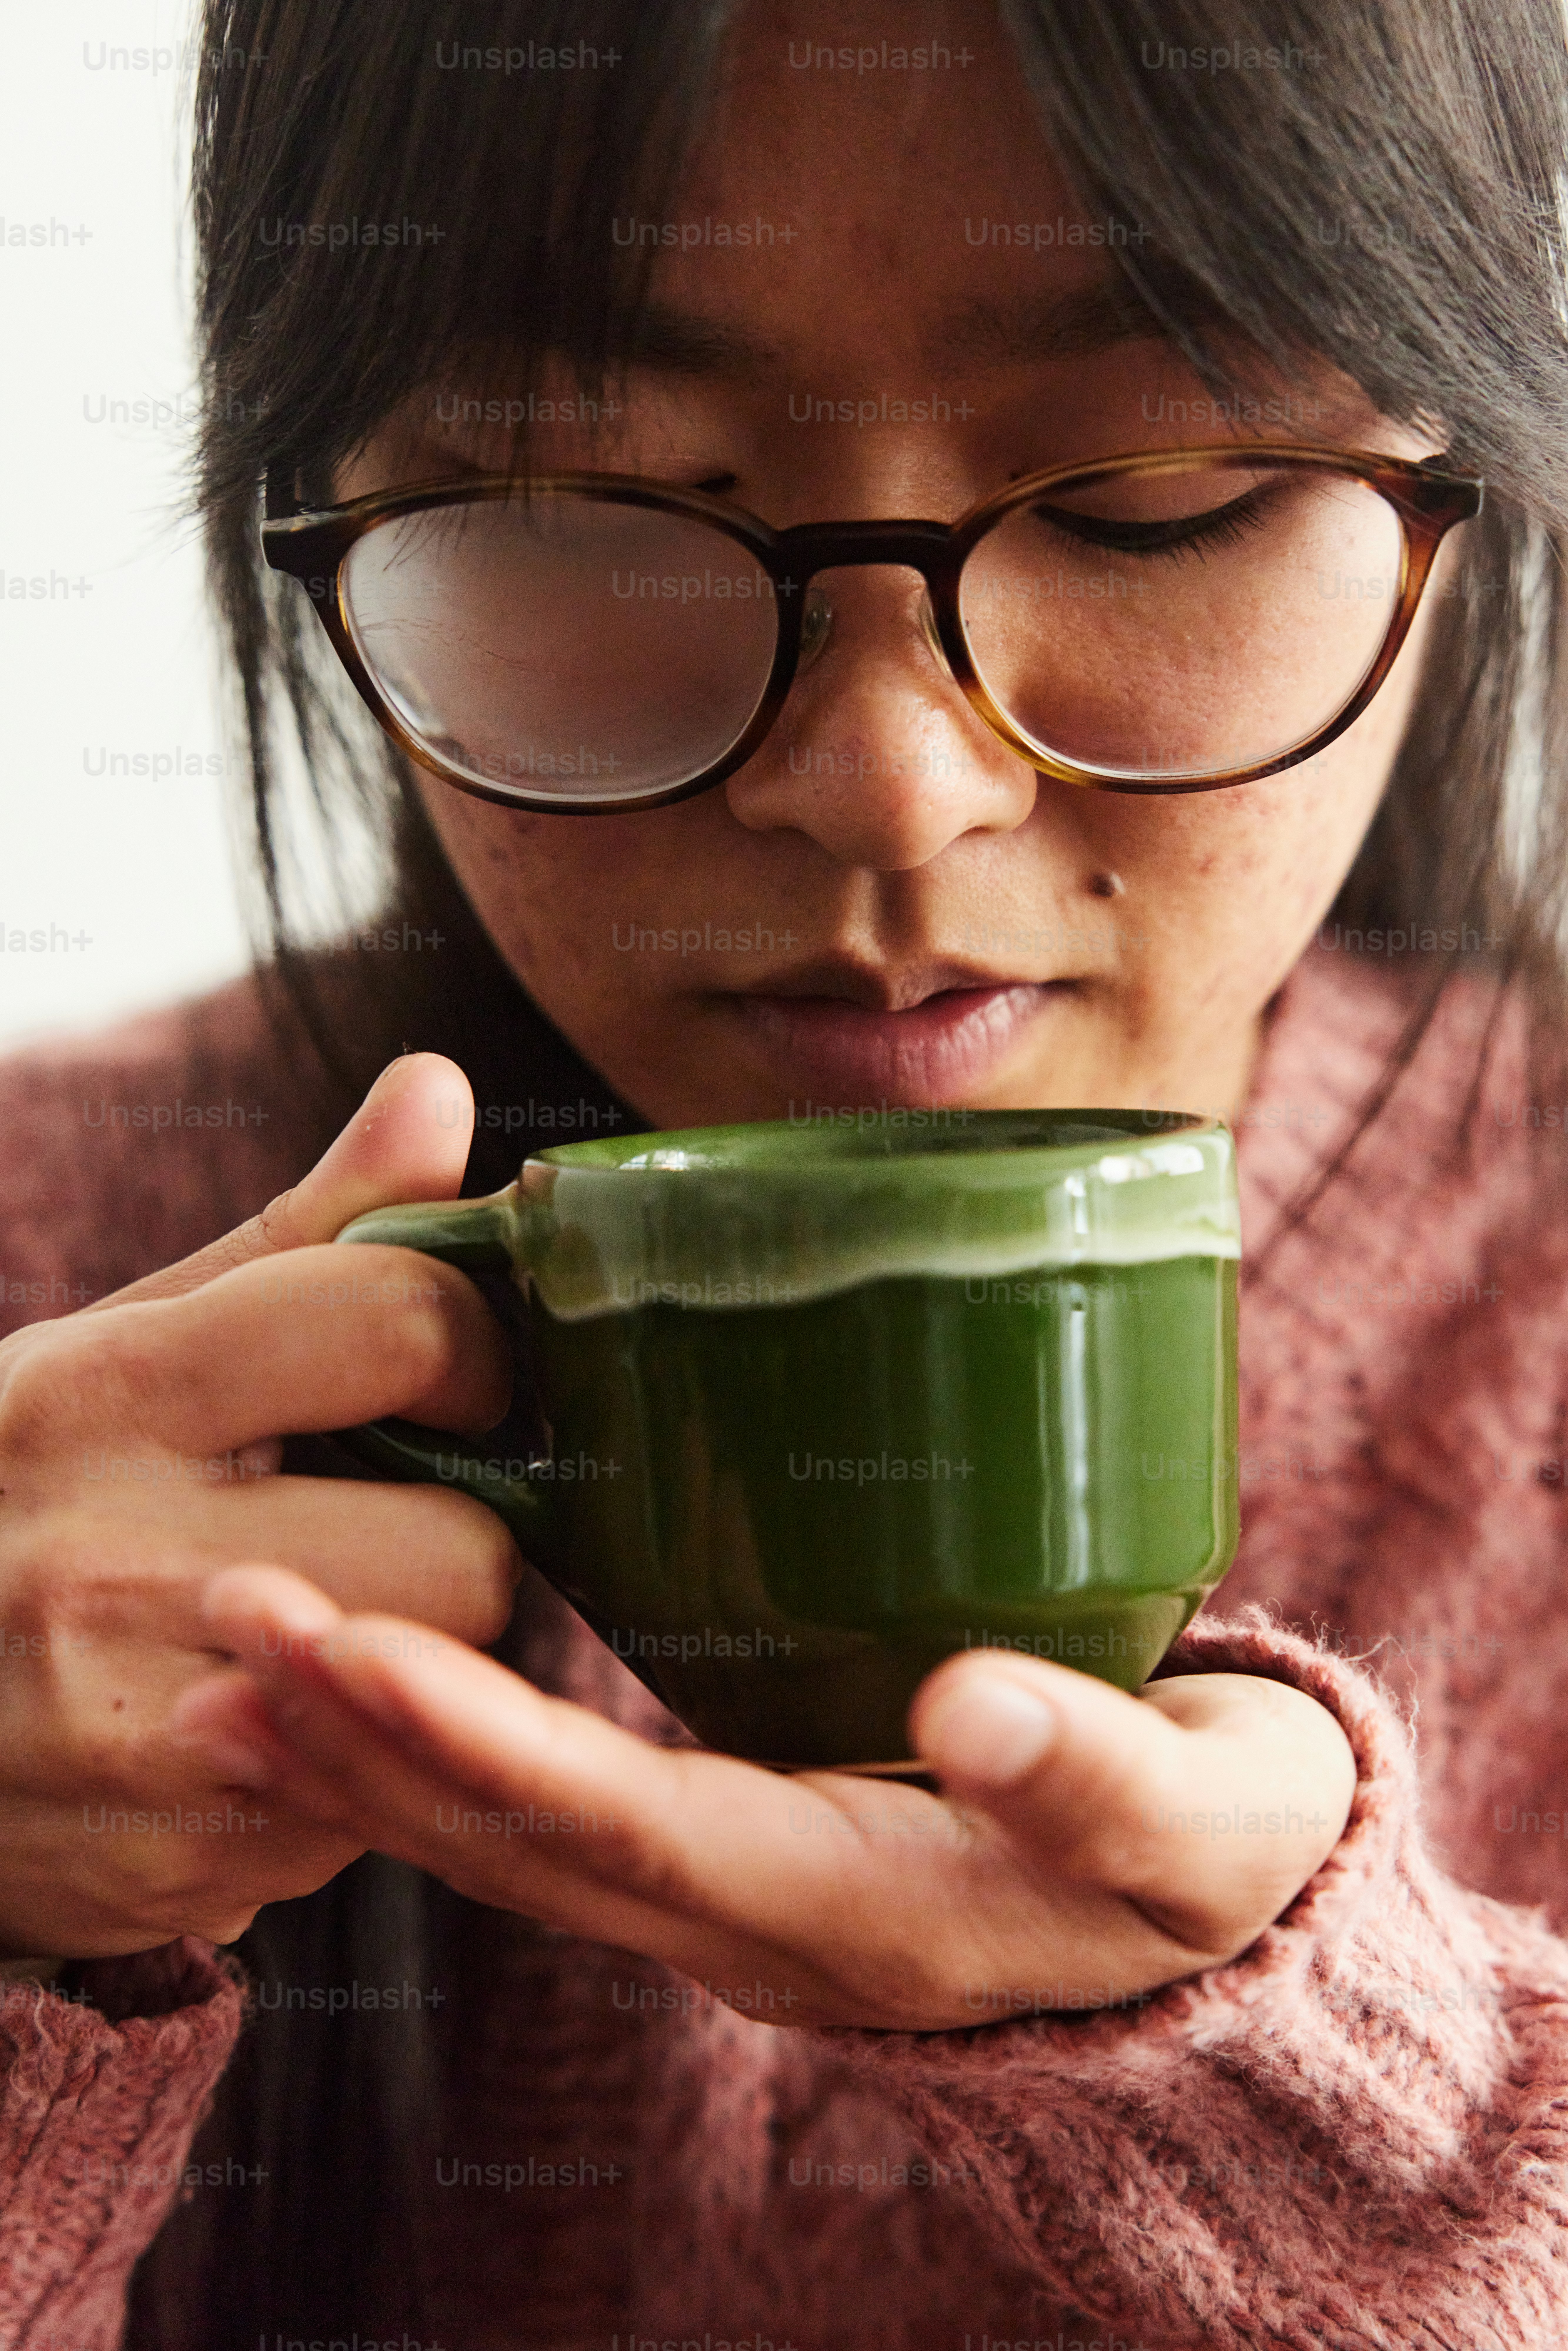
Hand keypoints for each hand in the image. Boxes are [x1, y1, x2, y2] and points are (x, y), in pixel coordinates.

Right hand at [0, 1055, 519, 1958]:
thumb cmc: (14, 1490)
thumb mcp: (124, 1340)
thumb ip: (303, 1234)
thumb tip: (443, 1089)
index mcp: (105, 1394)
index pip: (402, 1324)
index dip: (473, 1348)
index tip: (454, 1376)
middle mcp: (107, 1559)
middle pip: (465, 1550)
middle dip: (459, 1538)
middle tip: (386, 1525)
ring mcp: (133, 1729)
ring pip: (434, 1690)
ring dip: (420, 1655)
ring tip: (330, 1617)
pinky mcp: (166, 1863)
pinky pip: (363, 1808)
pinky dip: (344, 1766)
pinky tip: (263, 1721)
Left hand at [172, 1566, 1357, 2027]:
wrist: (1205, 1909)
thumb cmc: (1211, 1850)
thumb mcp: (1199, 1815)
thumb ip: (1097, 1772)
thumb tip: (976, 1704)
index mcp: (857, 1909)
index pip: (626, 1827)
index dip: (478, 1748)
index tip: (341, 1652)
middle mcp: (760, 1919)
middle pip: (524, 1839)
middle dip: (360, 1736)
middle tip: (216, 1620)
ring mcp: (730, 1889)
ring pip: (508, 1831)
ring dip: (363, 1745)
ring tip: (227, 1651)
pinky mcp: (723, 1840)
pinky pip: (543, 1809)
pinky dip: (431, 1750)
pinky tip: (347, 1683)